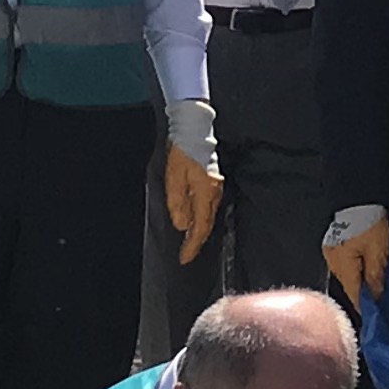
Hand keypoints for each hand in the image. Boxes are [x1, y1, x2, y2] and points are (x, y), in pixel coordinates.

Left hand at [163, 143, 223, 262]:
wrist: (193, 129)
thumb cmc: (182, 151)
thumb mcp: (174, 178)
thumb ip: (177, 203)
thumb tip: (181, 225)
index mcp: (205, 194)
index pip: (200, 228)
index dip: (192, 246)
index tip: (184, 259)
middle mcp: (214, 193)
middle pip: (206, 225)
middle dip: (196, 242)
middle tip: (185, 255)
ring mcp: (215, 187)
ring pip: (208, 217)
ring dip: (198, 231)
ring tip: (188, 242)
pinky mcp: (213, 182)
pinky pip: (207, 207)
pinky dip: (200, 218)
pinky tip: (193, 221)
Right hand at [322, 209, 388, 307]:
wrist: (357, 194)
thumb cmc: (368, 219)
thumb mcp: (378, 250)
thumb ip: (376, 275)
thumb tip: (376, 295)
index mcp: (343, 266)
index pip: (353, 294)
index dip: (364, 306)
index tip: (373, 314)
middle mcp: (332, 260)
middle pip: (348, 284)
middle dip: (362, 291)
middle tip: (377, 298)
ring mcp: (330, 251)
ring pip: (346, 273)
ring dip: (358, 278)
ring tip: (373, 281)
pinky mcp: (332, 242)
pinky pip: (343, 261)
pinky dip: (353, 266)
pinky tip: (363, 264)